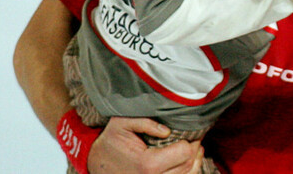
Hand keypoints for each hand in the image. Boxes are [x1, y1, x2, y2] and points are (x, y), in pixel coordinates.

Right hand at [88, 117, 202, 173]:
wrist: (97, 162)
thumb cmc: (111, 141)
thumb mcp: (122, 123)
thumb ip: (146, 123)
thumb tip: (167, 131)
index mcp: (148, 164)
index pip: (184, 153)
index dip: (192, 141)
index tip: (192, 132)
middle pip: (188, 165)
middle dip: (194, 150)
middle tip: (194, 137)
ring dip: (194, 162)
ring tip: (195, 148)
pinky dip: (188, 171)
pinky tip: (188, 160)